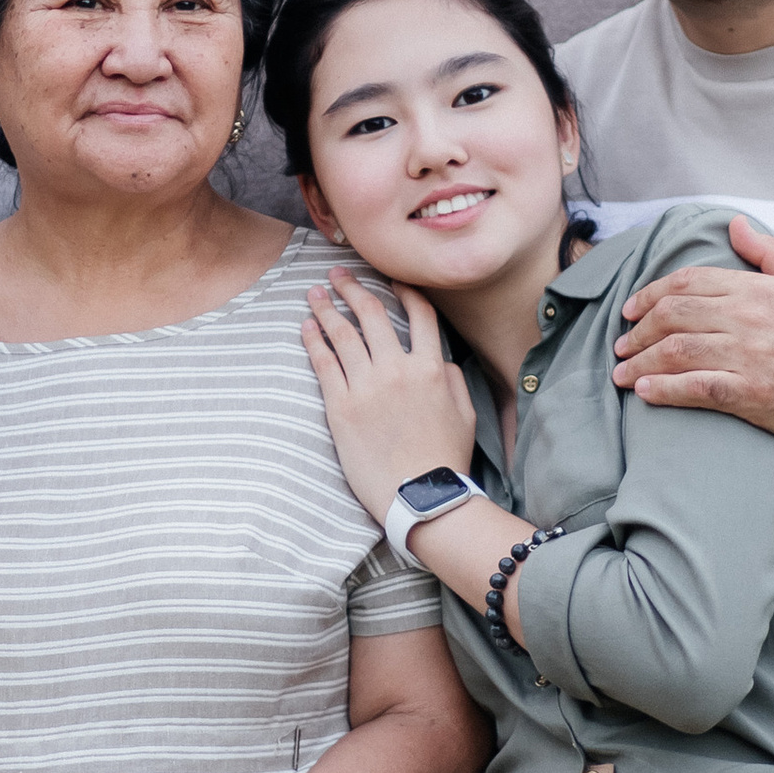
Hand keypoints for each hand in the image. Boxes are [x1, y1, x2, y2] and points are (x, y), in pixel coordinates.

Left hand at [300, 268, 475, 523]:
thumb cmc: (445, 461)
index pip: (419, 314)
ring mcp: (367, 387)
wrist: (420, 498)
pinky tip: (306, 326)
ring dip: (327, 308)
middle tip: (338, 274)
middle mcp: (398, 370)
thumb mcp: (467, 415)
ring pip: (343, 333)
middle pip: (371, 314)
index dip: (403, 291)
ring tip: (314, 293)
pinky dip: (314, 340)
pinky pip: (324, 363)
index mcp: (433, 369)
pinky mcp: (341, 407)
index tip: (389, 280)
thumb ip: (455, 380)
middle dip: (353, 288)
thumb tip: (442, 360)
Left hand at [613, 222, 773, 443]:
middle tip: (621, 343)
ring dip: (640, 361)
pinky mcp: (752, 395)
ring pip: (677, 351)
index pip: (688, 282)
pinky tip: (644, 393)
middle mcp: (747, 320)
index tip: (631, 309)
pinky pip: (696, 388)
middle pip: (674, 315)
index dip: (651, 293)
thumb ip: (768, 251)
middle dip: (638, 329)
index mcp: (757, 290)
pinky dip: (664, 389)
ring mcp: (748, 357)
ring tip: (622, 372)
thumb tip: (734, 223)